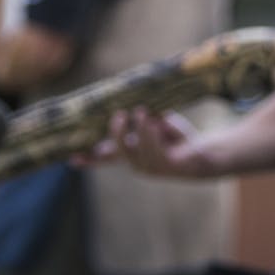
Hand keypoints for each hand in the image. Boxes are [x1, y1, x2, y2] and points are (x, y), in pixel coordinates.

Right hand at [90, 107, 206, 177]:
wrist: (204, 154)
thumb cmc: (175, 137)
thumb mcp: (154, 123)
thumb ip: (140, 119)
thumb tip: (129, 107)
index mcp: (130, 153)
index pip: (104, 158)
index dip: (88, 158)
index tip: (70, 158)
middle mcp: (137, 163)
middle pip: (117, 151)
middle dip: (116, 132)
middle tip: (120, 114)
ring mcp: (150, 167)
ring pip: (136, 150)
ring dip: (137, 128)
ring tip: (141, 111)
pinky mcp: (166, 166)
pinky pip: (154, 150)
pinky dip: (151, 134)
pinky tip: (154, 121)